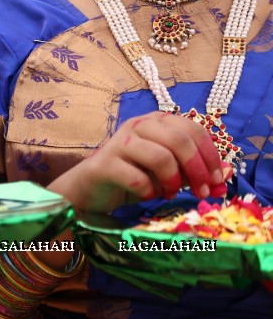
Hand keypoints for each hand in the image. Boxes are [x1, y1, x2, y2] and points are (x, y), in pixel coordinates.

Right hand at [48, 111, 227, 213]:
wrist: (91, 188)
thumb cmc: (132, 176)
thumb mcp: (168, 173)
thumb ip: (193, 171)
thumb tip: (227, 173)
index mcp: (155, 122)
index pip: (193, 128)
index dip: (211, 155)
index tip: (218, 180)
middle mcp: (137, 126)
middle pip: (179, 140)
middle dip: (197, 170)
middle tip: (201, 192)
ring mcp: (119, 143)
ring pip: (161, 157)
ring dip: (173, 181)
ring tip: (170, 193)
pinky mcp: (105, 164)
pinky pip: (138, 179)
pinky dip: (150, 191)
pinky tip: (148, 195)